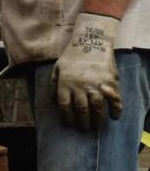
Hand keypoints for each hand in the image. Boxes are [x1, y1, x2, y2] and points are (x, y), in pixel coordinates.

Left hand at [51, 12, 122, 130]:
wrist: (91, 41)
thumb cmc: (72, 56)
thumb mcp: (57, 68)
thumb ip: (54, 85)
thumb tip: (54, 101)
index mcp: (65, 83)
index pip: (64, 106)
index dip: (67, 117)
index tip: (70, 124)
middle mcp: (80, 86)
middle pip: (81, 109)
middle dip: (82, 122)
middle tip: (84, 129)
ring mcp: (96, 84)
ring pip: (97, 107)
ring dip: (97, 120)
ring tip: (96, 127)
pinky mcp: (109, 81)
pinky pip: (114, 99)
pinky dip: (115, 109)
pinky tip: (114, 117)